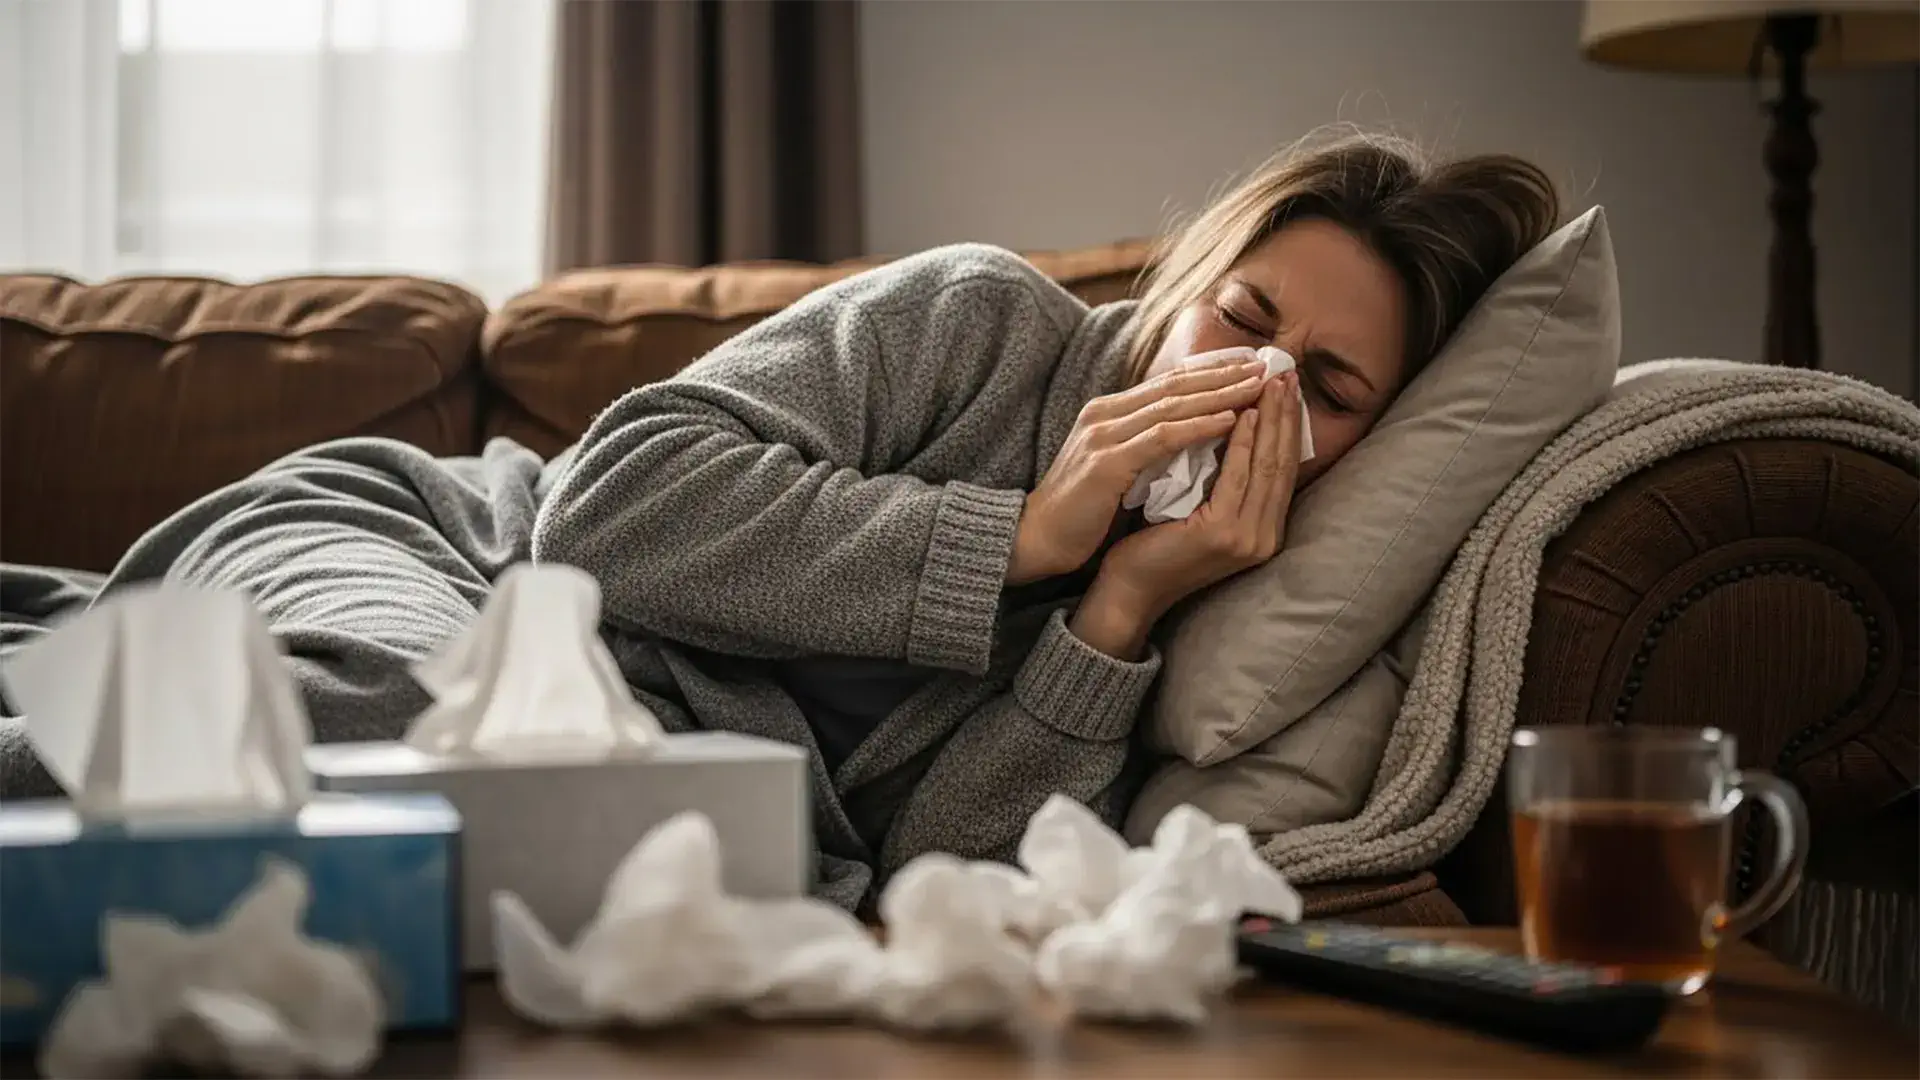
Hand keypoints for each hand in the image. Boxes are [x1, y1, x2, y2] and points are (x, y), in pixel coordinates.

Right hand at [1007, 347, 1271, 584]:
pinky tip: (1230, 420)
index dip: (1211, 372)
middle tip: (1267, 365)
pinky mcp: (1107, 462)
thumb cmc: (1081, 512)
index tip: (1250, 366)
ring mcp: (1104, 435)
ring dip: (1220, 393)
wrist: (1035, 540)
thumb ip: (1145, 447)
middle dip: (1224, 373)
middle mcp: (1105, 414)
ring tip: (1258, 386)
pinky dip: (1198, 426)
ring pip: (1173, 404)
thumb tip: (1191, 438)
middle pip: (1175, 385)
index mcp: (1108, 413)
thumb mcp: (1117, 468)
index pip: (1168, 383)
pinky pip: (1162, 437)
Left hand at [1068, 374, 1303, 657]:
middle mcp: (1264, 536)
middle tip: (1285, 371)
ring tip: (1270, 381)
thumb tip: (1236, 423)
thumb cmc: (1158, 543)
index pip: (1282, 467)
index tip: (1285, 384)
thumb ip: (1225, 479)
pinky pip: (1237, 478)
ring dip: (1270, 420)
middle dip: (1286, 414)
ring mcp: (1247, 538)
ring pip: (1267, 466)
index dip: (1286, 424)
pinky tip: (1241, 414)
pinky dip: (1242, 443)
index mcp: (1263, 529)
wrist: (1129, 588)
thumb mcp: (1202, 507)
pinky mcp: (1223, 535)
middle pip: (1283, 463)